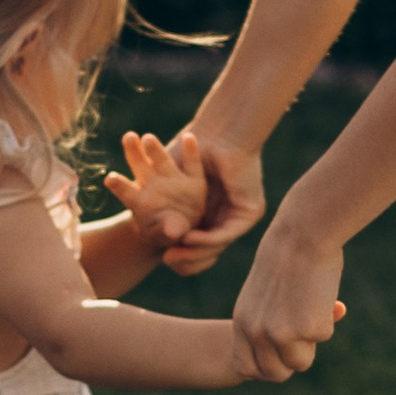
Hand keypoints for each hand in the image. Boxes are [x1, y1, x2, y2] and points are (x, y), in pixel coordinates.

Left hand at [106, 126, 207, 235]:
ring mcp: (172, 179)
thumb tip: (173, 232)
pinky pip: (192, 163)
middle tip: (128, 137)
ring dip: (155, 148)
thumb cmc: (165, 231)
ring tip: (148, 138)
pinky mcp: (193, 179)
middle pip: (140, 166)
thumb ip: (169, 230)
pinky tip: (189, 138)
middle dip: (133, 152)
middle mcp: (153, 184)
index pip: (126, 191)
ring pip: (161, 159)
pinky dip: (191, 150)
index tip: (109, 179)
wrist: (183, 225)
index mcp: (140, 200)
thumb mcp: (166, 234)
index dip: (118, 185)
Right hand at [167, 126, 266, 259]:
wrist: (220, 134)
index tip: (161, 256)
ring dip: (194, 252)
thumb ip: (163, 203)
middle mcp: (228, 215)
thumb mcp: (171, 182)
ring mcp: (241, 215)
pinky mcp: (252, 213)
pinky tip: (189, 238)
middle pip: (208, 248)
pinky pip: (227, 234)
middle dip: (186, 257)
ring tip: (173, 254)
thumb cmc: (193, 149)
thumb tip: (143, 226)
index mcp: (213, 210)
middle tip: (166, 260)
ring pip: (217, 244)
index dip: (181, 251)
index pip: (198, 242)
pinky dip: (207, 239)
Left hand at [232, 213, 345, 382]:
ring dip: (311, 342)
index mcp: (242, 322)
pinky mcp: (309, 329)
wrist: (302, 235)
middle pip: (276, 374)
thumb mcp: (263, 294)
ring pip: (301, 361)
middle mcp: (257, 333)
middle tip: (302, 336)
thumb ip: (265, 324)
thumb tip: (285, 355)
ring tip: (310, 308)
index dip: (265, 366)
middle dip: (291, 361)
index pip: (246, 368)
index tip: (279, 353)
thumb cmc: (287, 256)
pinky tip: (321, 294)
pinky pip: (324, 337)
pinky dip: (327, 319)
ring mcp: (282, 334)